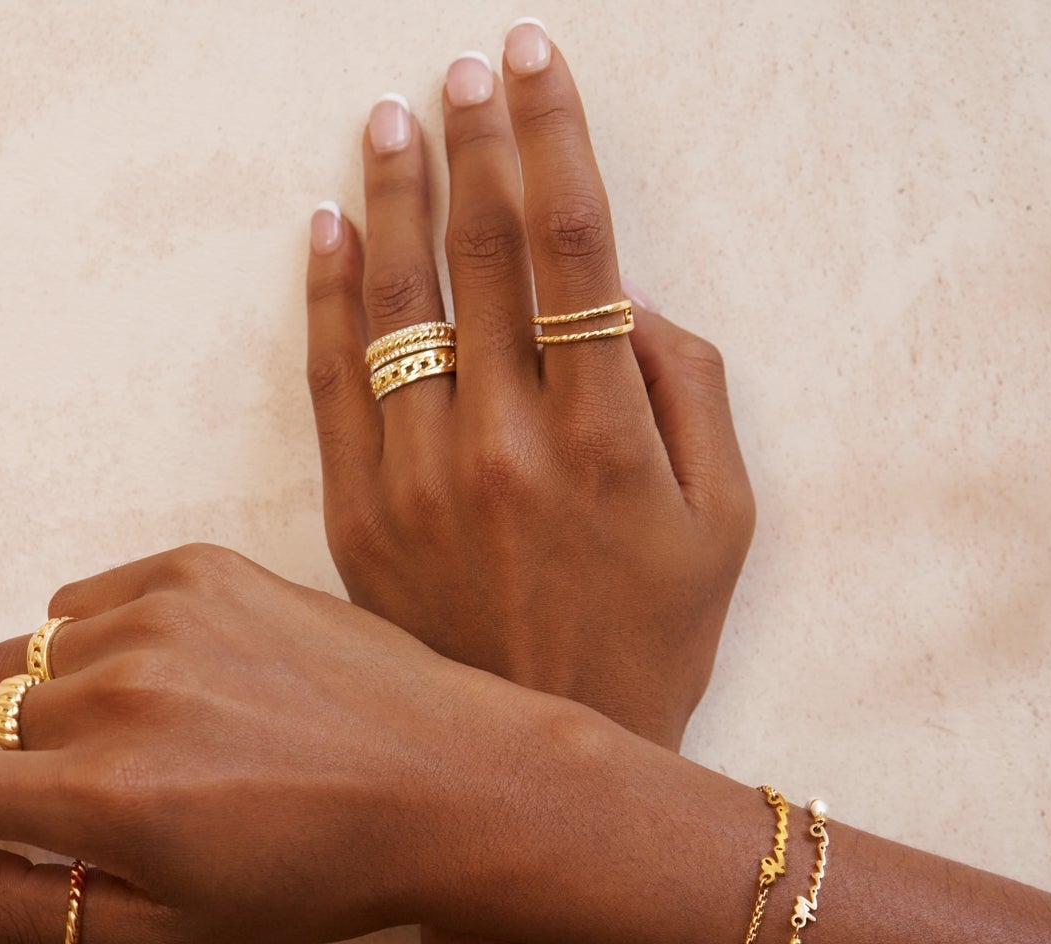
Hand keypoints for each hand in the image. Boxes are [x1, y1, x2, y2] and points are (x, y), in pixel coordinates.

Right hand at [0, 545, 565, 943]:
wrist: (452, 778)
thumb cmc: (320, 879)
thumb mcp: (176, 935)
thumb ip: (28, 909)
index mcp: (103, 803)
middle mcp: (113, 698)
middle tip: (80, 796)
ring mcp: (156, 617)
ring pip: (24, 657)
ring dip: (51, 704)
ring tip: (159, 739)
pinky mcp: (199, 564)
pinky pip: (85, 602)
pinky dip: (103, 647)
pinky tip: (188, 684)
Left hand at [305, 27, 753, 745]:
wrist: (543, 766)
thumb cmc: (648, 640)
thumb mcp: (723, 522)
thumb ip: (690, 392)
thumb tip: (632, 299)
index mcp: (605, 435)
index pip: (571, 245)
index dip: (550, 137)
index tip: (531, 61)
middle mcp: (506, 444)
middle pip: (479, 256)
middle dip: (471, 145)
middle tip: (459, 70)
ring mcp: (419, 483)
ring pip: (396, 306)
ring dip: (394, 199)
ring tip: (387, 121)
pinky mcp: (360, 521)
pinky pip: (334, 387)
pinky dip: (327, 300)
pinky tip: (329, 230)